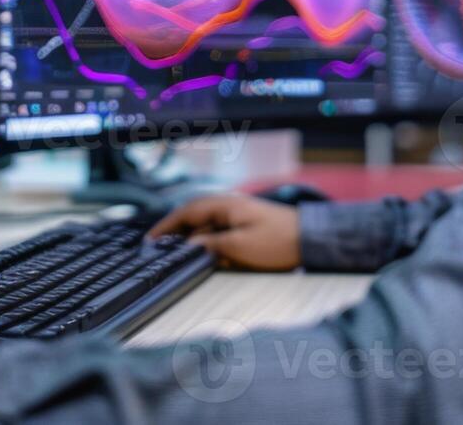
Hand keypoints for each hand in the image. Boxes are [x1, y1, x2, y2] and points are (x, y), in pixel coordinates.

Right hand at [149, 194, 301, 271]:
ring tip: (176, 257)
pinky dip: (207, 243)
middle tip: (158, 251)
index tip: (151, 240)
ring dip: (191, 240)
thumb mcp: (240, 246)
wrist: (311, 241)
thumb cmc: (277, 242)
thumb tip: (189, 246)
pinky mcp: (246, 228)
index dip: (166, 225)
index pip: (187, 211)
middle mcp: (229, 207)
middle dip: (175, 233)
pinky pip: (219, 233)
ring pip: (206, 227)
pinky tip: (204, 257)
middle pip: (194, 218)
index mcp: (225, 205)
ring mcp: (238, 216)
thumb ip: (211, 245)